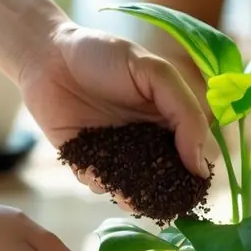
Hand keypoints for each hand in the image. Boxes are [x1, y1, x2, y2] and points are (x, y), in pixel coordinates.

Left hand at [19, 24, 212, 193]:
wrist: (48, 54)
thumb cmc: (103, 53)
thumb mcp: (155, 72)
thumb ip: (184, 111)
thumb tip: (203, 163)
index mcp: (168, 119)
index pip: (193, 152)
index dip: (196, 169)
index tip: (192, 180)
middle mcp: (146, 140)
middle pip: (164, 177)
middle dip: (163, 192)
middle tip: (157, 197)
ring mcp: (115, 152)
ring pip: (132, 186)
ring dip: (131, 195)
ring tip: (125, 195)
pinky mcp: (85, 160)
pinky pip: (97, 182)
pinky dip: (98, 183)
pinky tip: (92, 172)